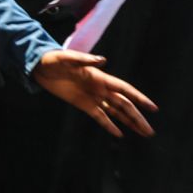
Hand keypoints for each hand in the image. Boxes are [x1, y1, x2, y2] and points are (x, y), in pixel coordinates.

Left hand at [33, 50, 157, 137]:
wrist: (39, 67)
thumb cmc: (54, 60)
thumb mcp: (66, 58)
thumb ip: (84, 60)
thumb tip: (103, 60)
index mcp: (100, 77)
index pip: (124, 89)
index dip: (139, 98)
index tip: (153, 108)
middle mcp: (100, 89)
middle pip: (124, 105)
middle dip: (137, 117)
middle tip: (150, 131)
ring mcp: (93, 97)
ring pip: (116, 112)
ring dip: (129, 122)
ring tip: (142, 133)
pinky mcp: (83, 105)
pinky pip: (100, 117)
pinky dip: (110, 125)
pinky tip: (119, 134)